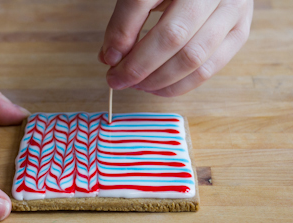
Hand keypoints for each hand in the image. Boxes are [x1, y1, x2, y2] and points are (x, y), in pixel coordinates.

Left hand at [99, 0, 252, 95]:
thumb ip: (125, 20)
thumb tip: (110, 58)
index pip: (142, 2)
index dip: (121, 34)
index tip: (108, 60)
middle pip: (172, 36)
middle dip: (139, 66)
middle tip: (117, 79)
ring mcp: (233, 9)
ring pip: (193, 58)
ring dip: (158, 80)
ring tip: (137, 85)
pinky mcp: (240, 31)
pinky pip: (209, 68)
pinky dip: (180, 85)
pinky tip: (158, 88)